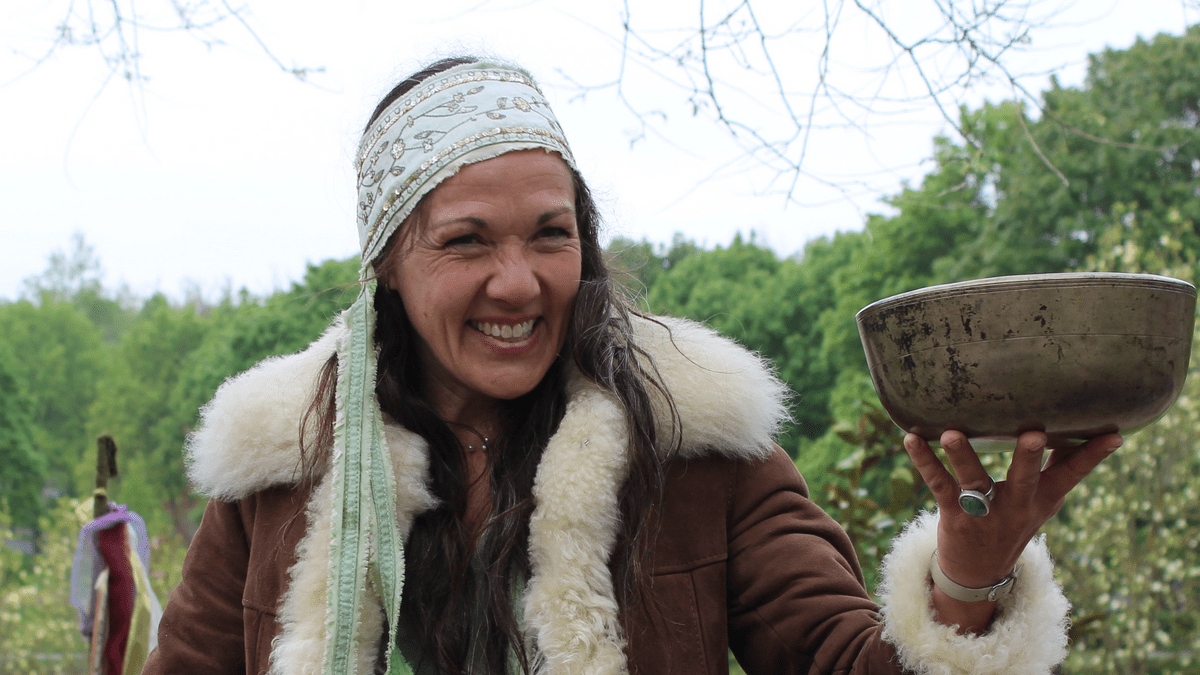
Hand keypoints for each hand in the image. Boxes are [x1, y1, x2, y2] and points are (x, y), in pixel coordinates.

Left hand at [903, 429, 1121, 630]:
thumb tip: (1091, 428)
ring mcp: (984, 511)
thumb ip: (1062, 464)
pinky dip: (922, 461)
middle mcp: (1015, 505)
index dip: (1093, 456)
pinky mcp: (953, 513)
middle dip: (1029, 457)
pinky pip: (937, 483)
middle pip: (1025, 479)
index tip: (1113, 434)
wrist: (979, 573)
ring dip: (962, 456)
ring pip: (973, 481)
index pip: (1072, 475)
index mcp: (1041, 499)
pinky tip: (911, 438)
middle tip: (1033, 434)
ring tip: (950, 433)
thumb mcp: (1044, 499)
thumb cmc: (1014, 521)